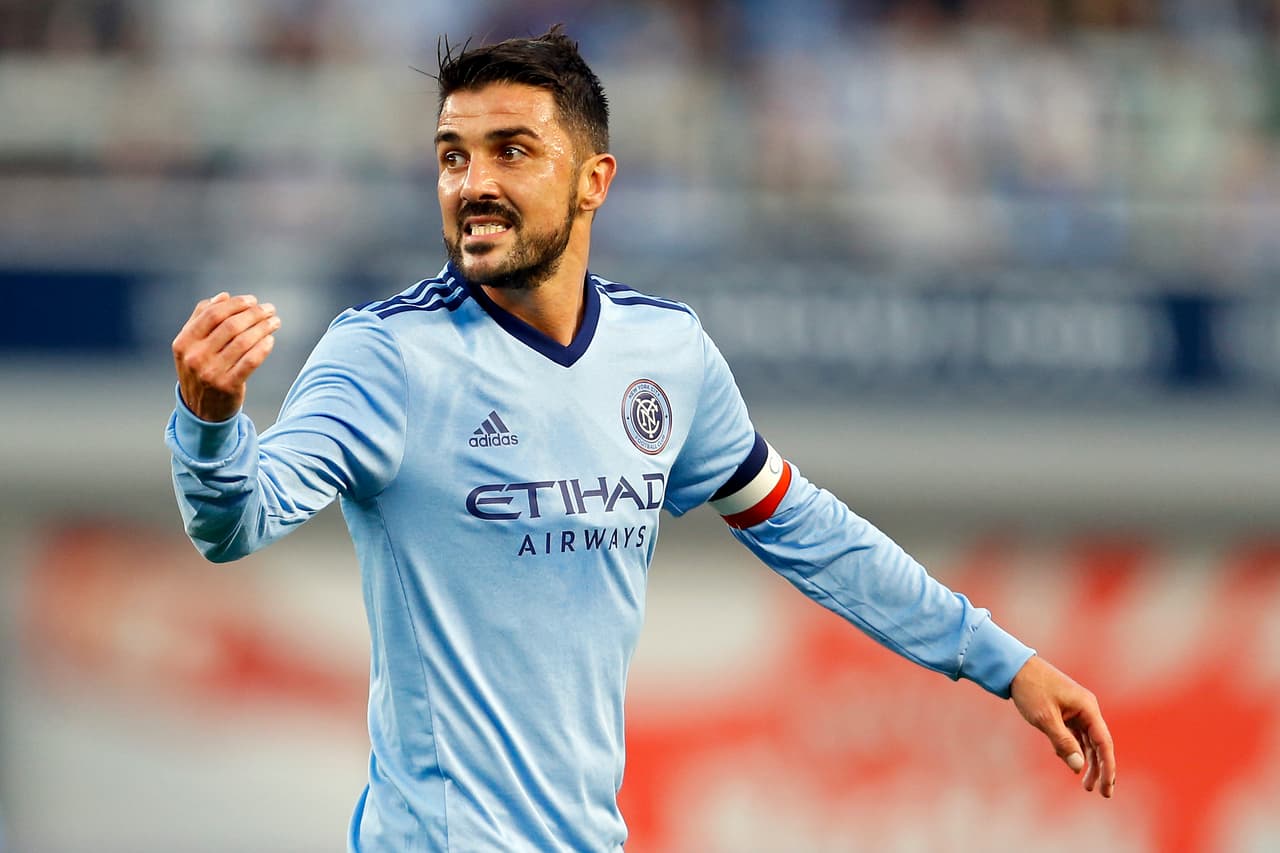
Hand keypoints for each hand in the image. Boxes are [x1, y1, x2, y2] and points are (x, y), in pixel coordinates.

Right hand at [172, 292, 279, 421]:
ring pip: (243, 342)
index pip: (213, 314)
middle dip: (254, 314)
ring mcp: (210, 373)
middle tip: (270, 310)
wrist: (200, 410)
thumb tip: (222, 296)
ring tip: (275, 322)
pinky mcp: (228, 386)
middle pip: (231, 326)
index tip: (253, 301)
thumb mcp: (191, 346)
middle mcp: (195, 356)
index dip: (236, 304)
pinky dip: (263, 347)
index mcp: (184, 342)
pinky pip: (251, 361)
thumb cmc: (199, 370)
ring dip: (263, 328)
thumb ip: (201, 319)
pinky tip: (270, 339)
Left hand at [1009, 655, 1115, 797]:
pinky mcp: (1066, 712)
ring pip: (1087, 741)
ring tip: (1086, 784)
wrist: (1015, 668)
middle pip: (1099, 744)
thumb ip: (1062, 742)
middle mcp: (1086, 709)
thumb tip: (1078, 766)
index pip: (1104, 743)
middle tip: (1098, 792)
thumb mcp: (1045, 718)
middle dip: (1100, 769)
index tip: (1107, 787)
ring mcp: (1077, 710)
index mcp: (1087, 708)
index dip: (1108, 767)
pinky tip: (1069, 761)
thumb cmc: (1031, 689)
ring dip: (1087, 761)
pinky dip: (1074, 749)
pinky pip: (1075, 735)